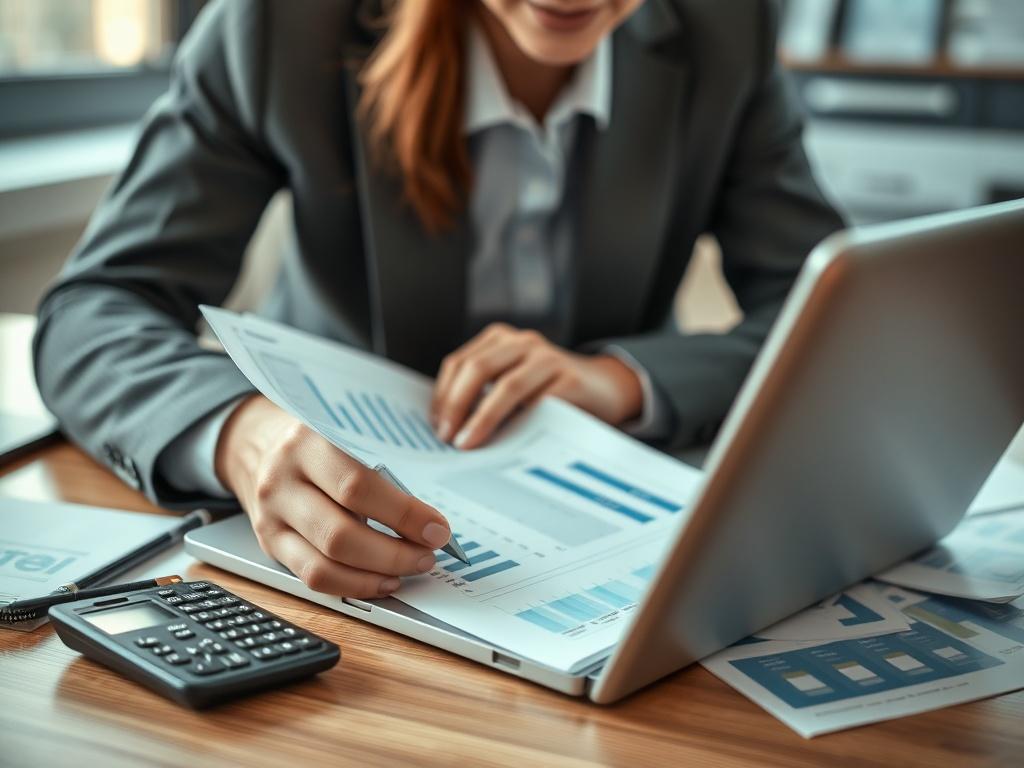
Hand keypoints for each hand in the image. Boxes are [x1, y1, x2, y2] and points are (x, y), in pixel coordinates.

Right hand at [214, 395, 452, 597]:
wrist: (258, 444)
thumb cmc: (318, 442)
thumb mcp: (344, 436)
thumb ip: (379, 471)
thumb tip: (427, 519)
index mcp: (307, 443)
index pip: (358, 487)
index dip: (403, 514)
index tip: (437, 529)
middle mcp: (282, 482)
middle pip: (340, 533)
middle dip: (394, 552)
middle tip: (428, 555)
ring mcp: (271, 517)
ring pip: (325, 563)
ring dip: (377, 574)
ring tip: (410, 568)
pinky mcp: (270, 544)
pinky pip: (311, 578)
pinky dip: (353, 586)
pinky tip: (381, 580)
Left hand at [431, 323, 643, 449]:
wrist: (604, 388)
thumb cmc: (548, 392)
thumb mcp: (512, 385)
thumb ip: (484, 396)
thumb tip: (447, 429)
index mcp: (500, 340)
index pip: (459, 363)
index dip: (443, 395)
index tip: (435, 426)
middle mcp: (522, 342)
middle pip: (478, 368)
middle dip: (457, 405)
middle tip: (446, 437)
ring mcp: (549, 358)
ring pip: (507, 385)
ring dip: (483, 418)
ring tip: (468, 443)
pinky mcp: (571, 379)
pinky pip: (540, 403)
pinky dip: (521, 424)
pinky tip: (509, 443)